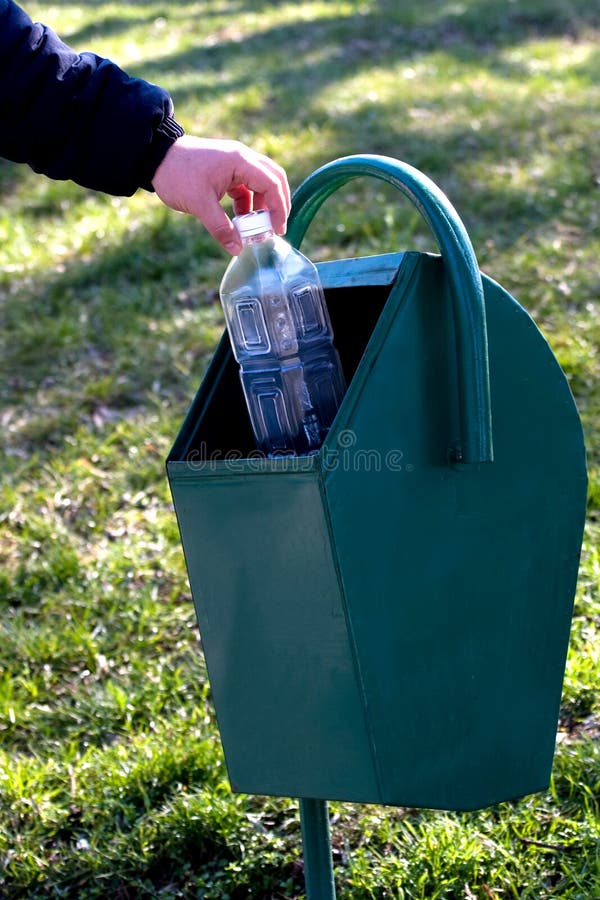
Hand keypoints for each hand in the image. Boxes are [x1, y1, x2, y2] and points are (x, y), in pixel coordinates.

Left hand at [151, 136, 290, 253]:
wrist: (155, 156)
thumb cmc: (177, 175)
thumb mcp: (199, 204)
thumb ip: (221, 228)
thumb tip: (237, 249)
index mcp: (239, 161)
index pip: (272, 183)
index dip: (279, 208)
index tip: (277, 229)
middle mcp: (241, 158)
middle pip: (273, 179)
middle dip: (277, 204)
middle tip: (276, 228)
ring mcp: (234, 163)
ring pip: (260, 184)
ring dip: (261, 206)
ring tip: (256, 229)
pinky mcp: (226, 170)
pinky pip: (246, 187)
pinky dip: (248, 204)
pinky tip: (241, 220)